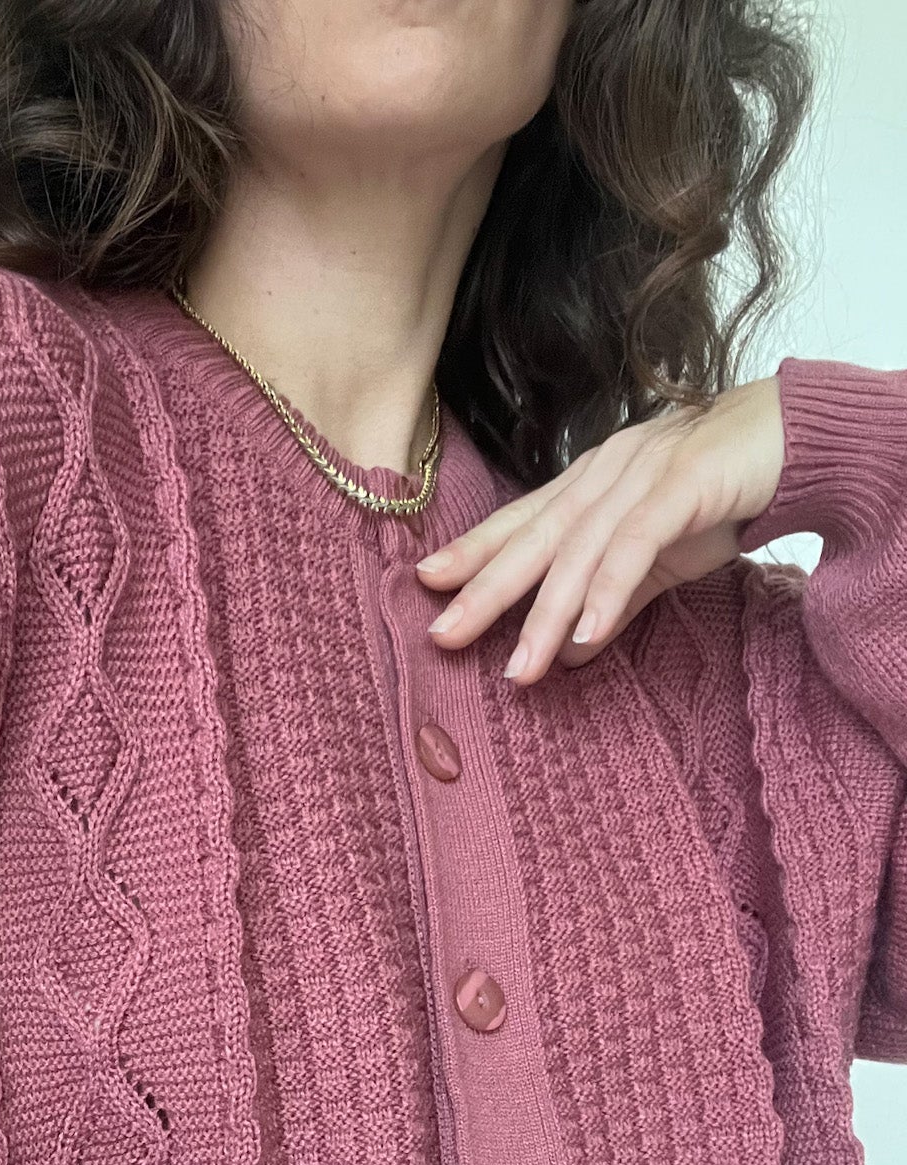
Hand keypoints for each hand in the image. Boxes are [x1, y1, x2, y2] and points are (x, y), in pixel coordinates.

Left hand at [414, 375, 785, 685]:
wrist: (797, 438)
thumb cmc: (722, 492)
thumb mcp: (657, 558)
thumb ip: (613, 602)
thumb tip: (572, 654)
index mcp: (590, 484)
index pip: (521, 521)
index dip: (473, 551)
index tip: (427, 584)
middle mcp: (603, 474)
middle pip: (533, 538)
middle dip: (485, 590)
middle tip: (445, 635)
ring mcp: (640, 475)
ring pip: (578, 550)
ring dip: (546, 614)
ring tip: (520, 667)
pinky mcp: (682, 485)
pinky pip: (634, 544)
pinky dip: (608, 590)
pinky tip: (586, 635)